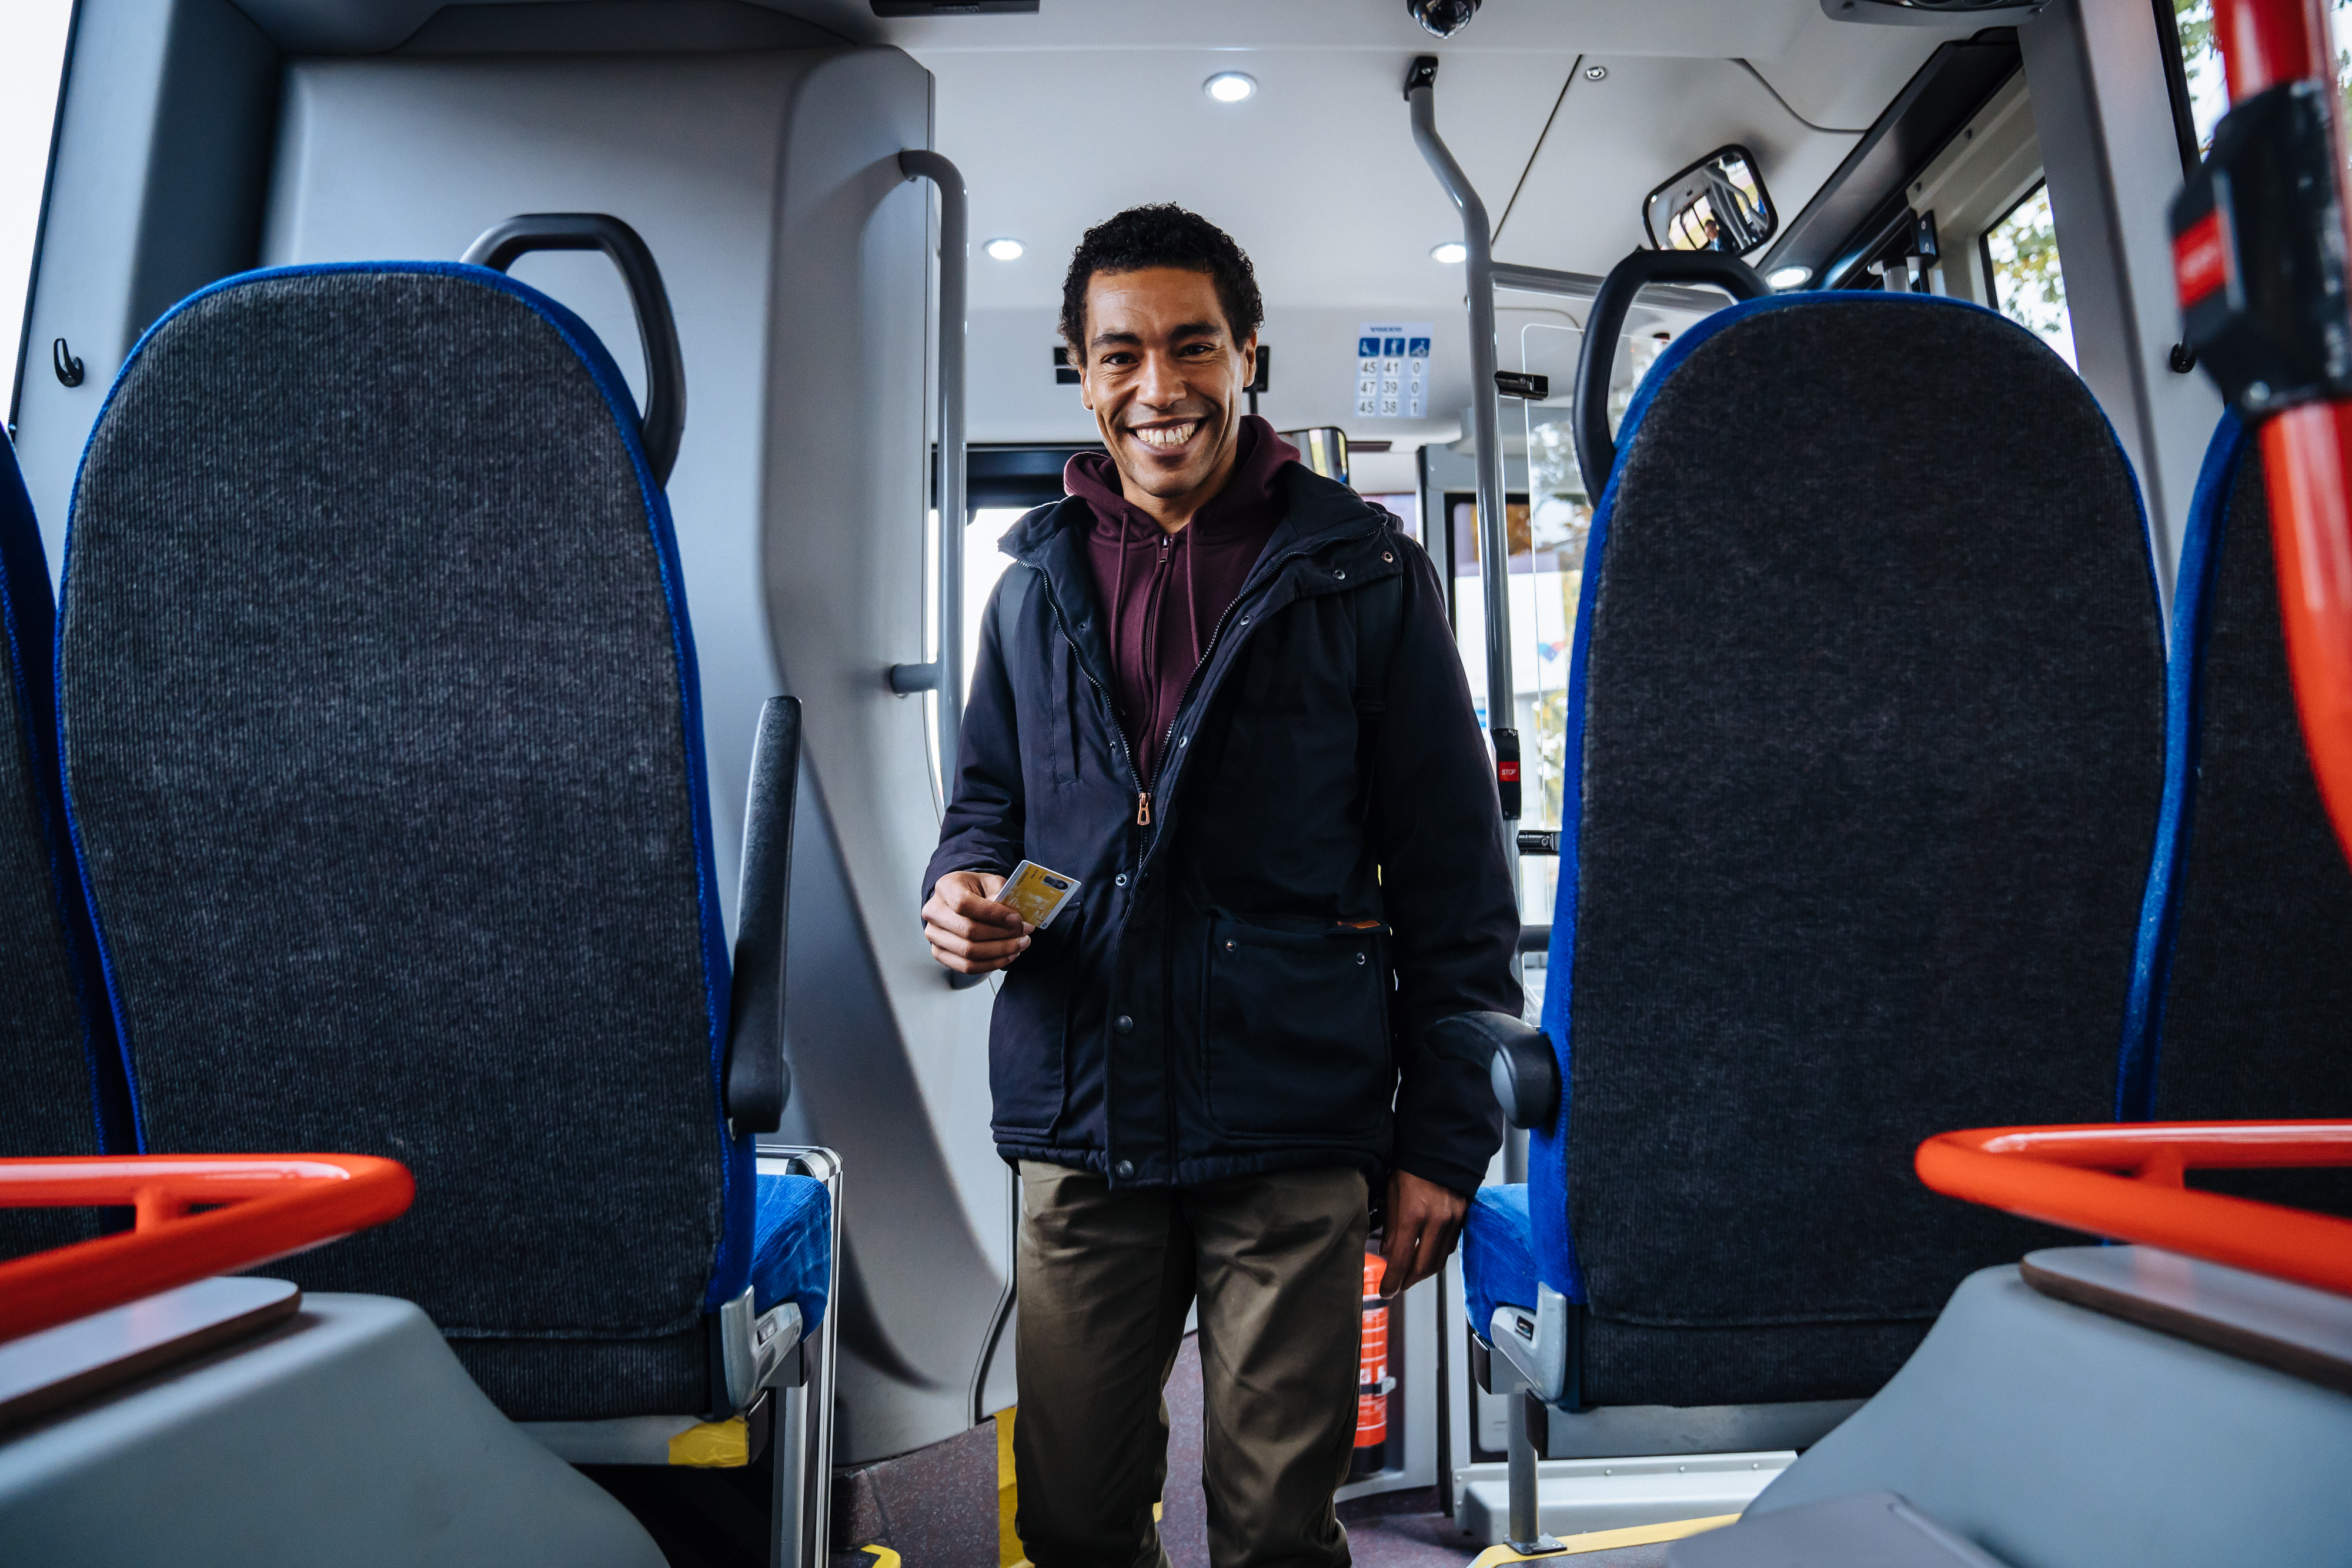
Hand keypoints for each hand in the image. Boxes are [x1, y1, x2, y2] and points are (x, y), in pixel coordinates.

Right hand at [923, 870, 1030, 974]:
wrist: (960, 900)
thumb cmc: (976, 890)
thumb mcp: (990, 883)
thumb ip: (1000, 895)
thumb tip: (1011, 917)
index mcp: (945, 887)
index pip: (964, 904)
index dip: (993, 914)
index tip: (1017, 919)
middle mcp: (933, 911)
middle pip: (968, 931)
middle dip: (1003, 935)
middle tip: (1025, 933)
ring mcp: (934, 935)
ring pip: (969, 952)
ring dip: (1000, 952)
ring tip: (1020, 945)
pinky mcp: (939, 953)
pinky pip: (967, 966)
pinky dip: (991, 964)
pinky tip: (1007, 955)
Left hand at [1378, 1169, 1468, 1296]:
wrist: (1440, 1148)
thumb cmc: (1411, 1166)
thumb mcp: (1392, 1192)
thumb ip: (1390, 1225)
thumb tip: (1388, 1252)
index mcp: (1413, 1214)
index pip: (1401, 1260)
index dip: (1392, 1281)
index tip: (1385, 1291)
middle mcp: (1436, 1221)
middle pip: (1423, 1267)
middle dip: (1407, 1282)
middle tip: (1396, 1286)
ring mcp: (1452, 1220)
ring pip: (1439, 1260)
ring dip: (1423, 1273)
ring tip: (1409, 1276)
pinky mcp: (1462, 1217)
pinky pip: (1449, 1247)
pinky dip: (1436, 1256)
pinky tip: (1425, 1256)